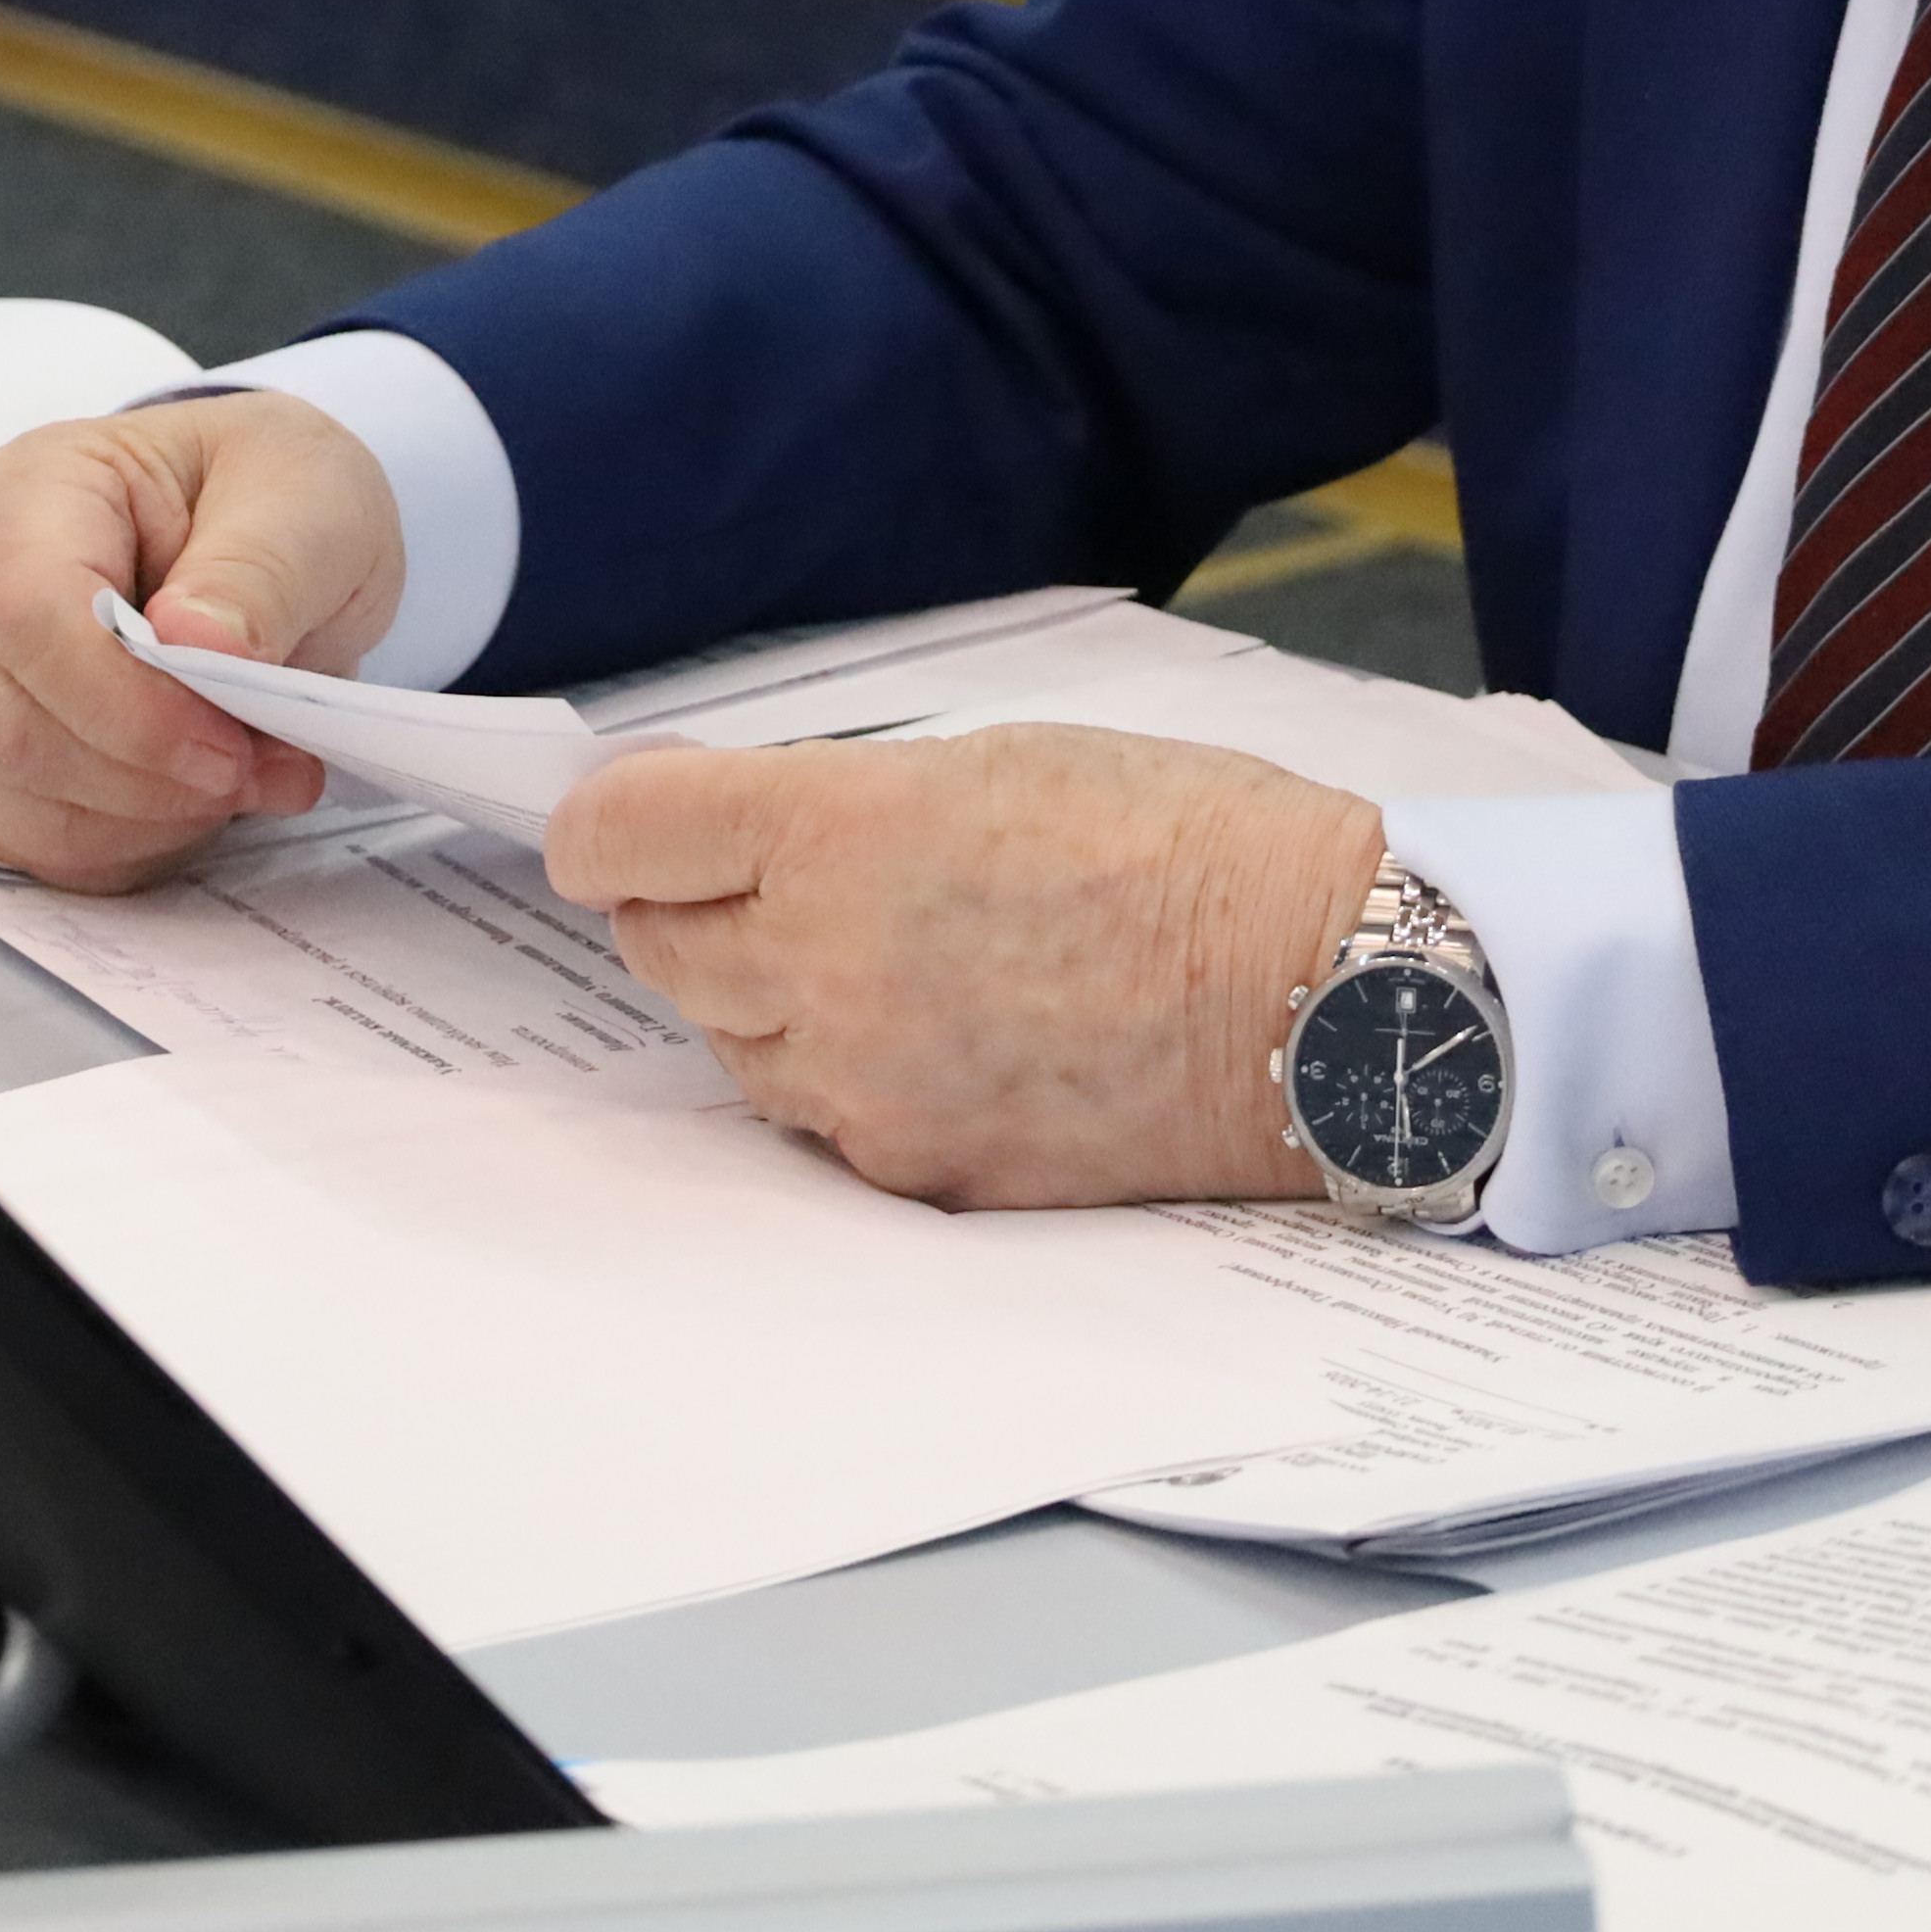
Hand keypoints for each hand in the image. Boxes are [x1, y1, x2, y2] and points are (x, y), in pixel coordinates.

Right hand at [0, 395, 403, 890]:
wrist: (271, 530)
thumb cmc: (273, 494)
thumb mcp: (312, 500)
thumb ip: (260, 569)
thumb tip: (191, 644)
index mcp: (31, 492)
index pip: (26, 614)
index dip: (123, 706)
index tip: (229, 750)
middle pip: (7, 724)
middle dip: (145, 776)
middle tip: (265, 768)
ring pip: (11, 796)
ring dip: (144, 818)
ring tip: (251, 776)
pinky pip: (29, 838)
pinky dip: (123, 846)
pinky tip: (197, 804)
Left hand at [548, 728, 1387, 1207]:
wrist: (1324, 997)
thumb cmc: (1191, 845)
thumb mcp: (999, 760)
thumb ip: (846, 803)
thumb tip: (744, 830)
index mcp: (841, 832)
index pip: (623, 836)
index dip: (606, 826)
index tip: (617, 827)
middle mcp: (829, 965)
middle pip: (660, 944)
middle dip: (687, 904)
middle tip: (756, 877)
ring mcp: (869, 1084)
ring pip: (732, 1041)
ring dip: (762, 994)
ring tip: (876, 953)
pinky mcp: (919, 1170)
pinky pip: (819, 1123)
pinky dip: (844, 1076)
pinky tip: (934, 1033)